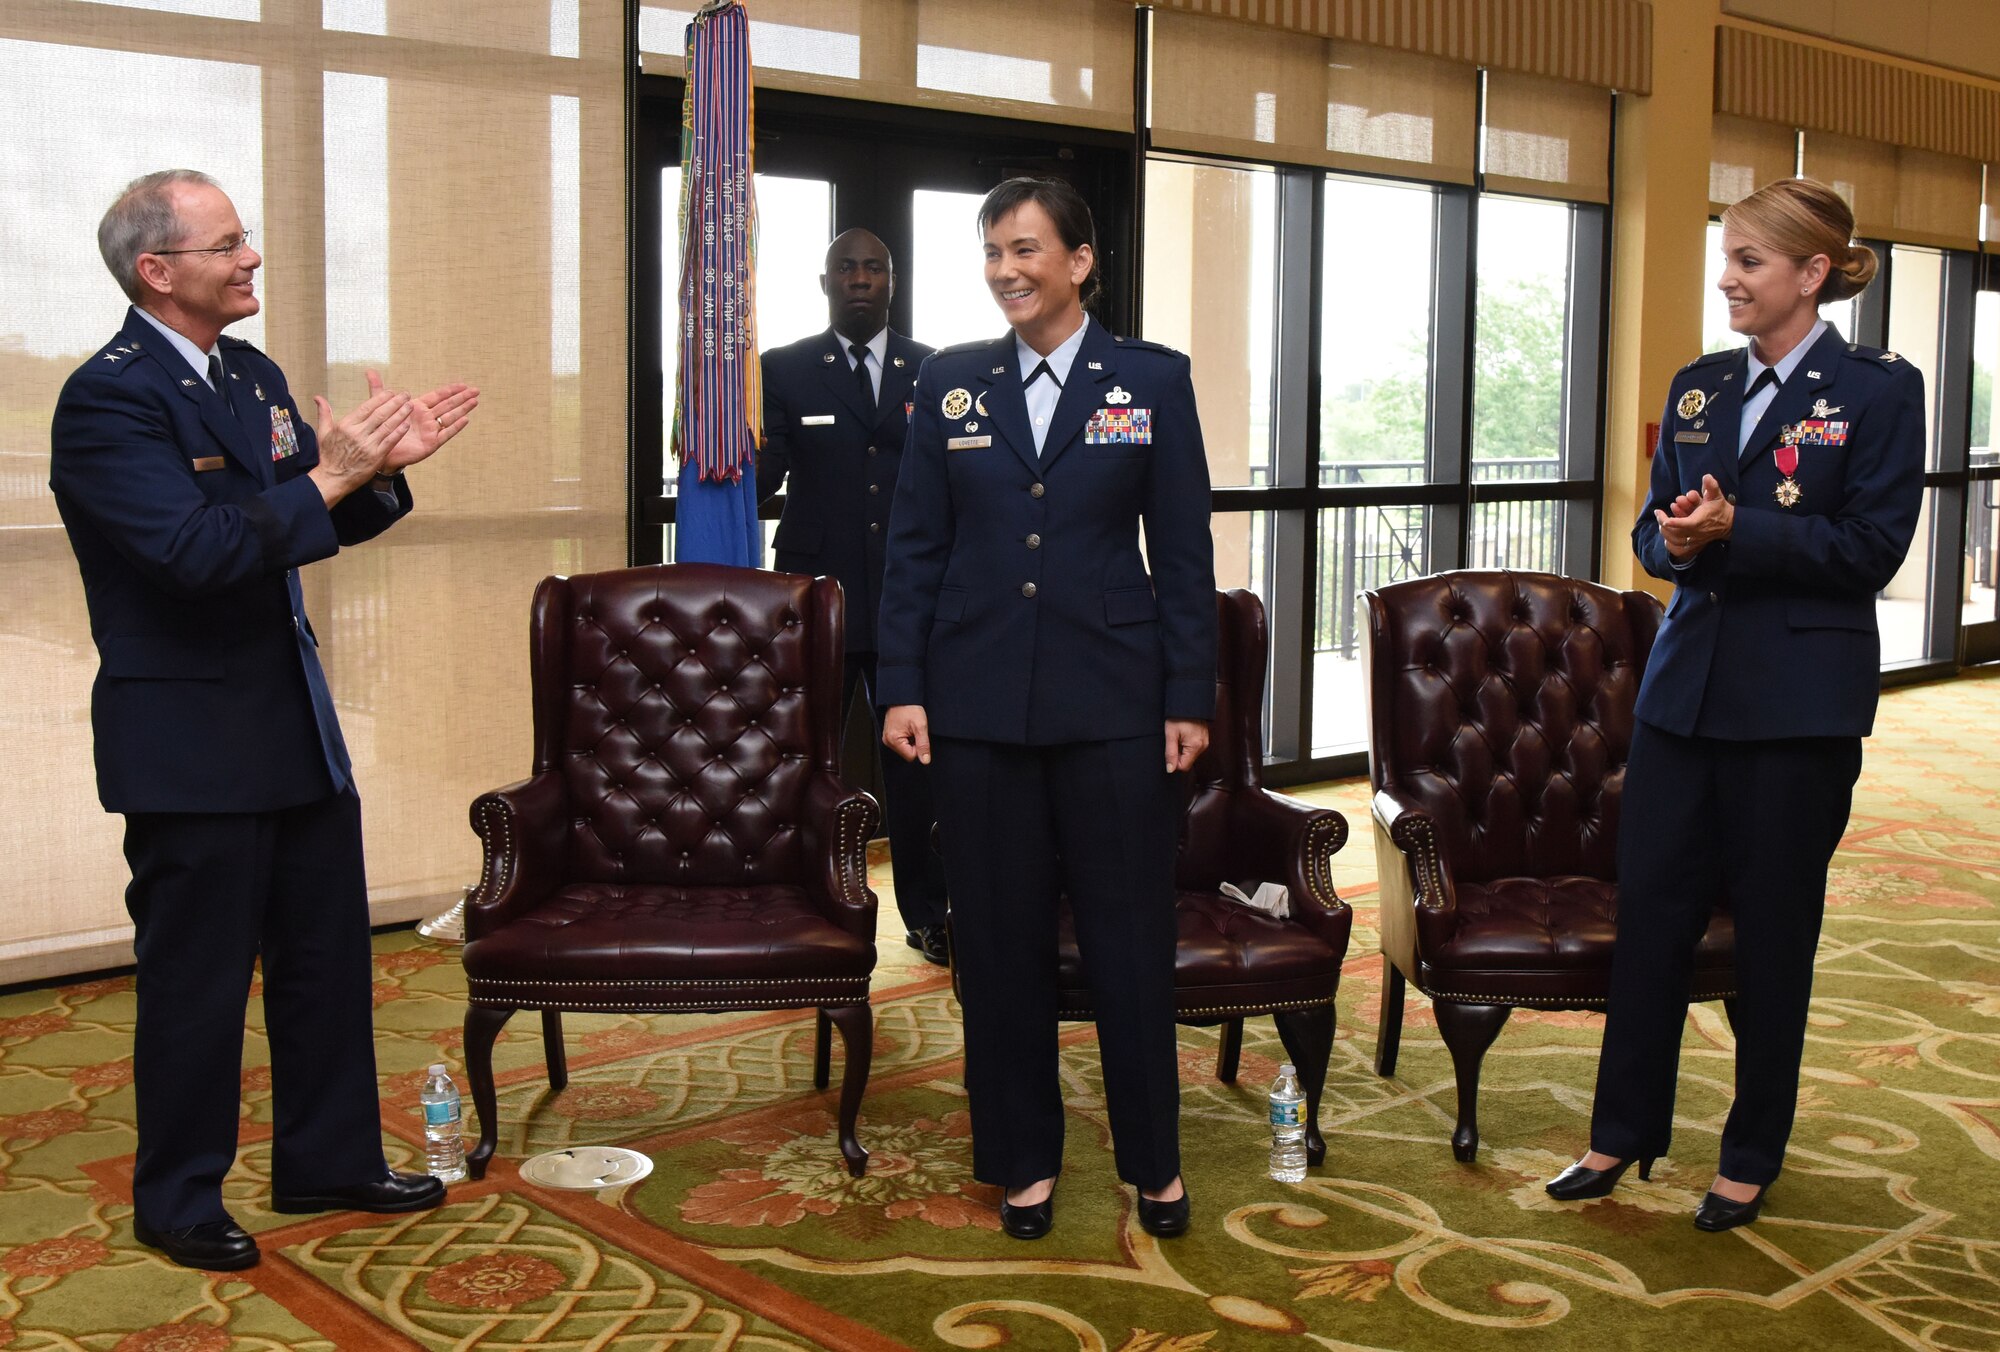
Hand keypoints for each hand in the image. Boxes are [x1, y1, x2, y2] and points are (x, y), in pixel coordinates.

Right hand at [308, 381, 411, 506]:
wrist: (333, 478)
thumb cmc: (329, 455)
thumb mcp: (323, 432)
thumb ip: (324, 413)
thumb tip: (317, 397)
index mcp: (346, 425)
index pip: (367, 407)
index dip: (380, 398)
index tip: (391, 392)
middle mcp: (358, 433)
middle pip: (380, 414)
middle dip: (394, 403)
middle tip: (405, 394)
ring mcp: (368, 445)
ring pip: (387, 426)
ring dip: (400, 414)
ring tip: (409, 406)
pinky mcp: (376, 456)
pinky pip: (390, 441)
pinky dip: (399, 432)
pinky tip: (406, 424)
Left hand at [381, 374, 480, 471]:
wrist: (381, 451)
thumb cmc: (382, 429)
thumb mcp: (379, 406)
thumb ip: (378, 389)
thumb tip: (370, 371)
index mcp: (417, 408)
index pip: (437, 396)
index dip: (450, 390)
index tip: (462, 384)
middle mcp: (426, 418)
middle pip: (448, 405)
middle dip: (462, 397)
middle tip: (476, 390)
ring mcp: (430, 430)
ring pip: (450, 417)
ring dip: (462, 409)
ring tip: (475, 401)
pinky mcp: (431, 443)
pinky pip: (445, 433)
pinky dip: (455, 426)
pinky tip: (465, 419)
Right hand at [883, 705, 930, 763]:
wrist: (902, 697)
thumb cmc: (910, 708)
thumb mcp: (921, 726)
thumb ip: (923, 745)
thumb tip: (925, 760)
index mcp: (893, 740)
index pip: (910, 756)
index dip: (918, 747)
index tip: (918, 735)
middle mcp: (887, 741)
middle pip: (906, 753)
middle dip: (914, 744)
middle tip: (914, 730)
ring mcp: (887, 738)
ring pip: (904, 748)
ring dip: (910, 740)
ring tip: (910, 728)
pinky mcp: (889, 735)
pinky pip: (901, 743)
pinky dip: (906, 737)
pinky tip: (907, 728)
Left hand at [1165, 719, 1208, 772]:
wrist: (1188, 702)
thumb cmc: (1178, 716)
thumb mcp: (1170, 734)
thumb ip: (1170, 753)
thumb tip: (1170, 769)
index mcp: (1195, 746)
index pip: (1184, 767)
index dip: (1174, 761)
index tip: (1169, 750)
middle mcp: (1203, 746)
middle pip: (1187, 761)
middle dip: (1178, 755)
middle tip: (1174, 740)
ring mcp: (1205, 742)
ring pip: (1190, 755)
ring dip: (1182, 749)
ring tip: (1179, 736)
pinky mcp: (1204, 739)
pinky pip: (1194, 748)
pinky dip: (1187, 745)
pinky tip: (1183, 735)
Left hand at [1654, 473, 1733, 560]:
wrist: (1728, 524)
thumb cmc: (1719, 508)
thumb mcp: (1716, 495)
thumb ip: (1712, 486)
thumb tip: (1707, 476)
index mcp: (1701, 521)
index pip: (1685, 524)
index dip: (1673, 521)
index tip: (1662, 516)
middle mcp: (1697, 532)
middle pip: (1676, 533)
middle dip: (1663, 523)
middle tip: (1658, 514)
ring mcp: (1695, 539)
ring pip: (1675, 541)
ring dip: (1665, 531)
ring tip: (1661, 521)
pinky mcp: (1694, 543)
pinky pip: (1678, 546)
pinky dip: (1669, 539)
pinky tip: (1666, 531)